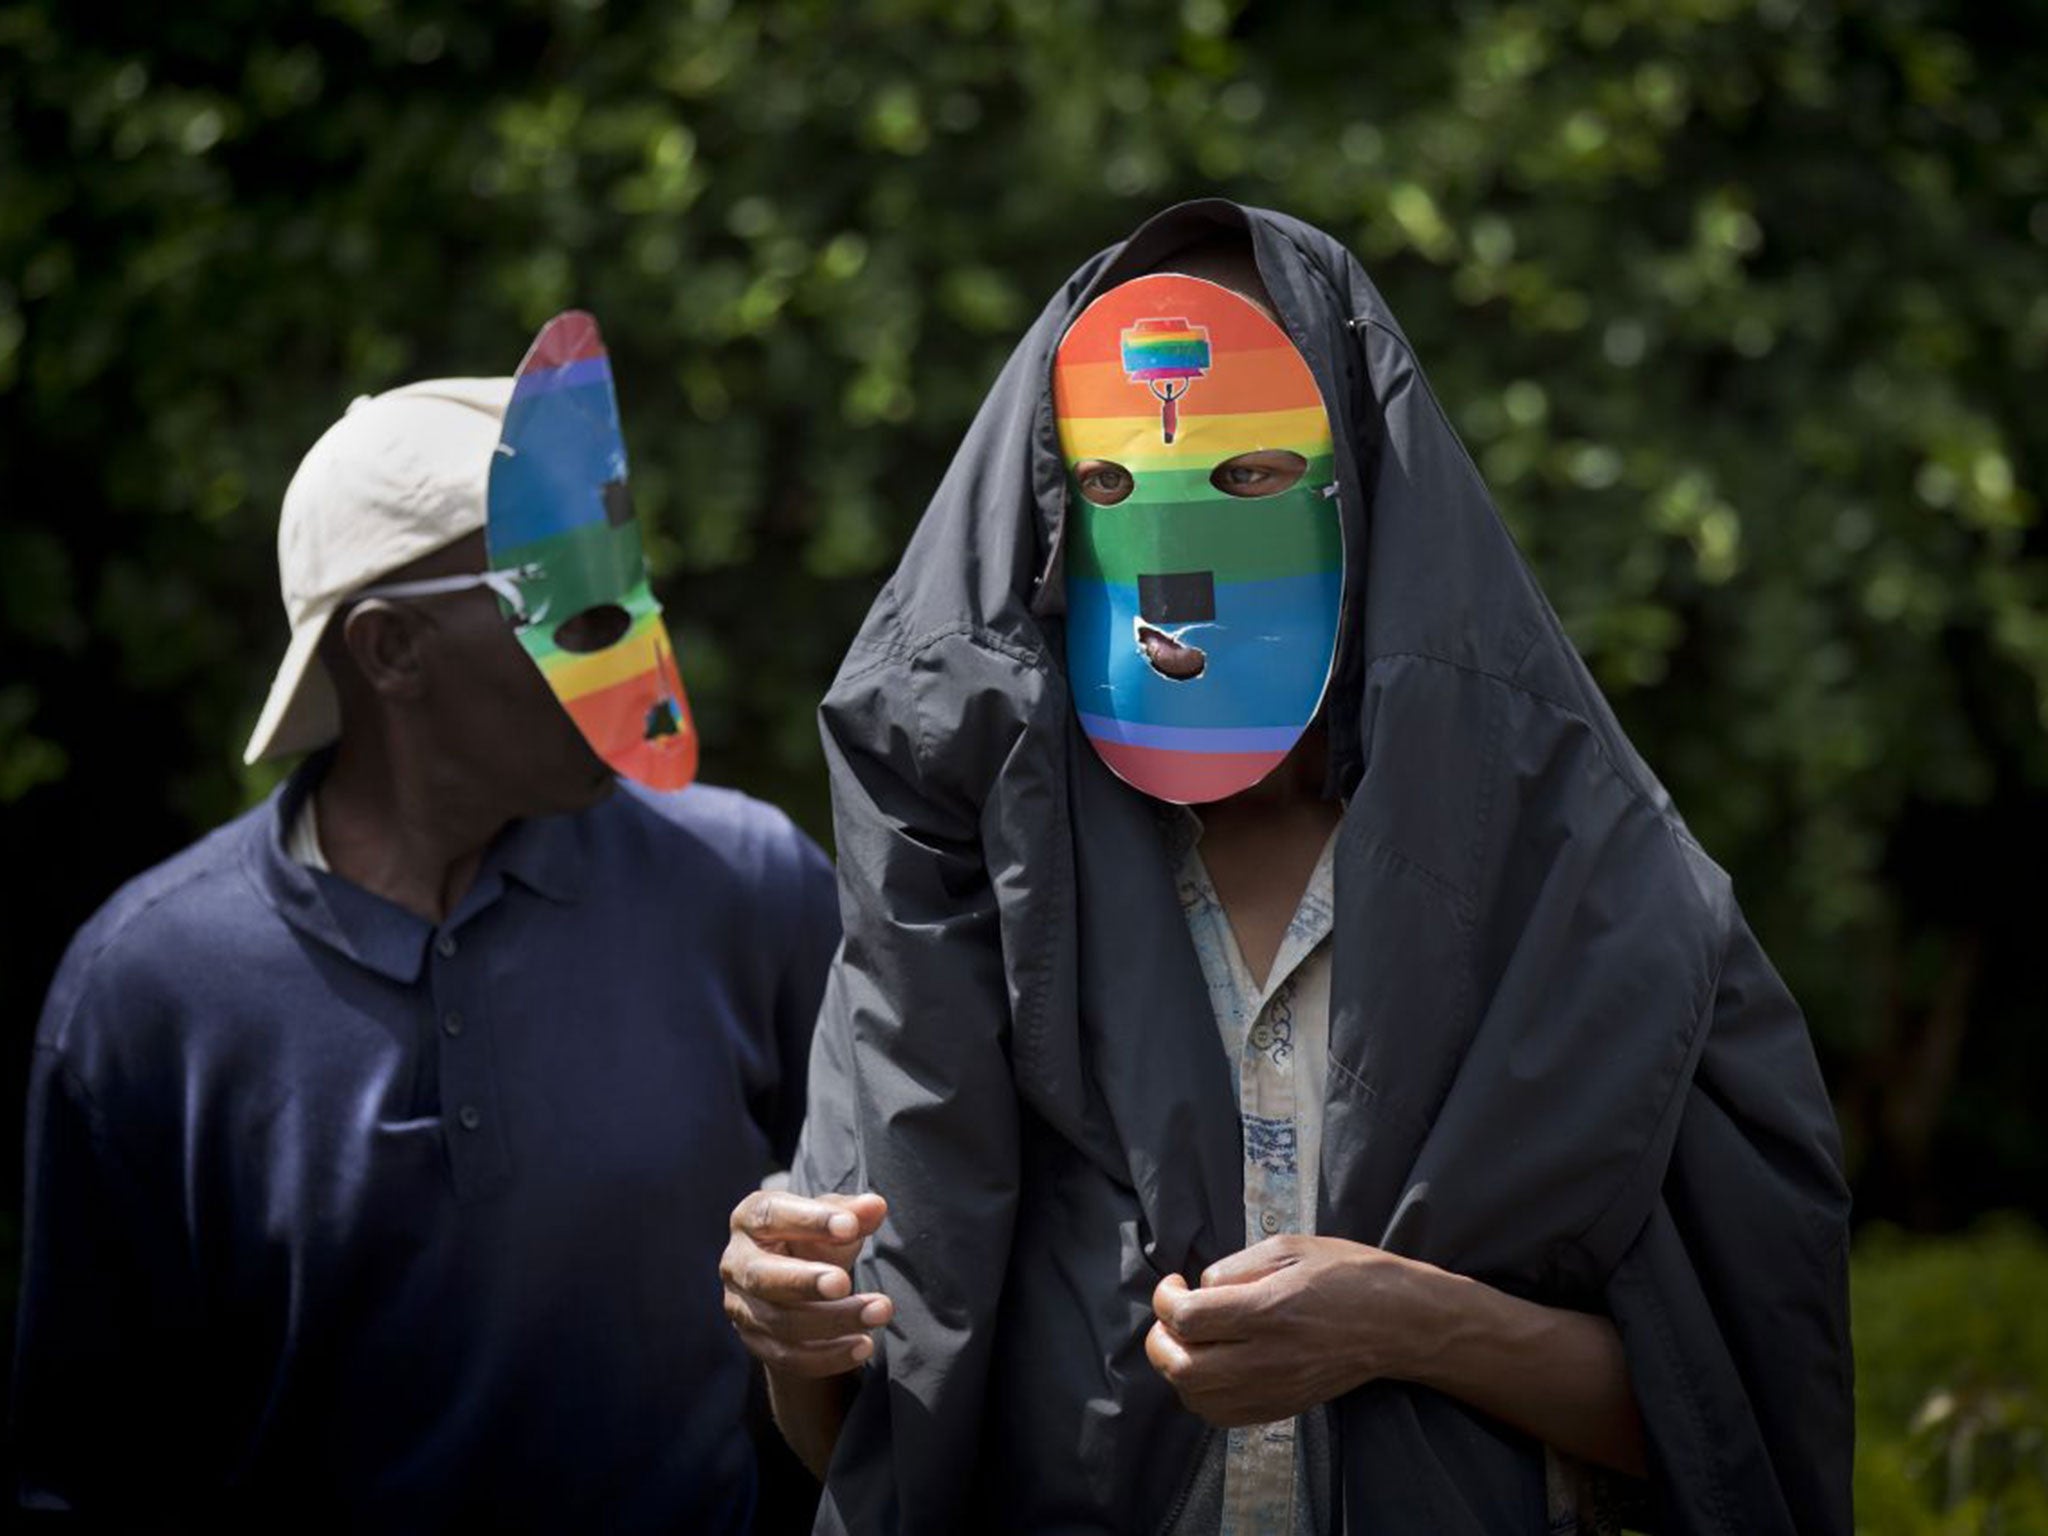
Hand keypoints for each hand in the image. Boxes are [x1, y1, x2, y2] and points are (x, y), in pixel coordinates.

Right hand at [722, 1189, 891, 1378]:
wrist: (797, 1285)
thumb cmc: (814, 1239)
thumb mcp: (833, 1219)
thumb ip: (853, 1213)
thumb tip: (876, 1206)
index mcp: (750, 1220)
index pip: (771, 1215)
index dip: (809, 1220)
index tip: (850, 1227)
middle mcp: (736, 1263)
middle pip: (763, 1276)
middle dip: (806, 1281)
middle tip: (844, 1282)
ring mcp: (740, 1306)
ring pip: (781, 1322)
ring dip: (834, 1321)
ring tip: (879, 1311)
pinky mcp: (754, 1342)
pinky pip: (788, 1356)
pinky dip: (828, 1355)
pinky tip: (863, 1345)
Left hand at [1144, 1234, 1432, 1426]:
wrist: (1396, 1322)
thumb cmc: (1345, 1274)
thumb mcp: (1288, 1247)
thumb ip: (1234, 1267)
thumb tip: (1199, 1289)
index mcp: (1267, 1310)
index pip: (1186, 1318)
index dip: (1164, 1298)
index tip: (1175, 1284)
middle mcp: (1266, 1358)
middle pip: (1181, 1368)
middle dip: (1159, 1340)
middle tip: (1171, 1316)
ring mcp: (1273, 1389)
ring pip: (1195, 1397)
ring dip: (1177, 1367)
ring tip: (1191, 1340)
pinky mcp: (1280, 1408)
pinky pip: (1220, 1415)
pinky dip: (1200, 1393)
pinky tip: (1211, 1365)